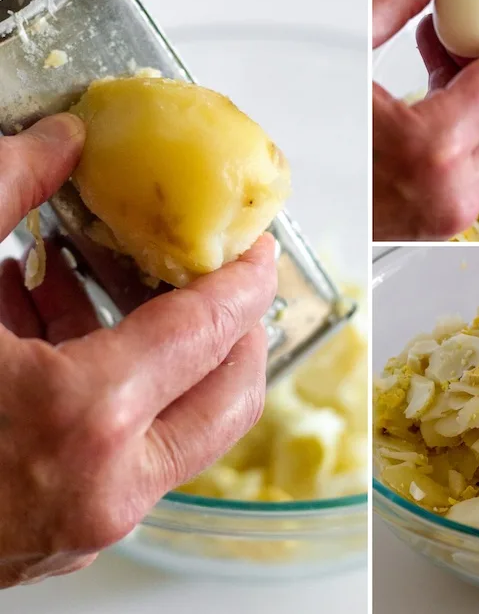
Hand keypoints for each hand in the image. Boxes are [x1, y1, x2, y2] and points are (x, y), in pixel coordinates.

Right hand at [0, 115, 275, 587]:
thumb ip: (1, 192)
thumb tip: (59, 141)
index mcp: (82, 418)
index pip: (211, 330)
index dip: (245, 278)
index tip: (258, 246)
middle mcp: (107, 485)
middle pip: (233, 392)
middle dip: (238, 325)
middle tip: (217, 272)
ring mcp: (94, 521)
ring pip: (193, 427)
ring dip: (179, 352)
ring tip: (125, 284)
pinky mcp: (73, 533)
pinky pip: (139, 449)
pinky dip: (127, 386)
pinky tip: (67, 327)